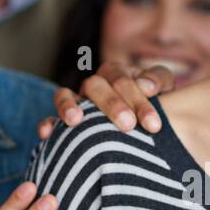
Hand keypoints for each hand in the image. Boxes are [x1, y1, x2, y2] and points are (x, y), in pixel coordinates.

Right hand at [37, 61, 177, 140]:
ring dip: (68, 105)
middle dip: (111, 105)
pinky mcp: (63, 121)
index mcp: (117, 75)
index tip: (154, 124)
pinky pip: (49, 118)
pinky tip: (47, 133)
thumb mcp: (163, 89)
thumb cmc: (153, 107)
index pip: (123, 79)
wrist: (142, 127)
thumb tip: (147, 85)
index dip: (138, 99)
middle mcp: (94, 85)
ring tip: (75, 120)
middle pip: (96, 86)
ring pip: (65, 95)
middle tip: (128, 126)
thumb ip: (159, 80)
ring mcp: (77, 102)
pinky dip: (47, 123)